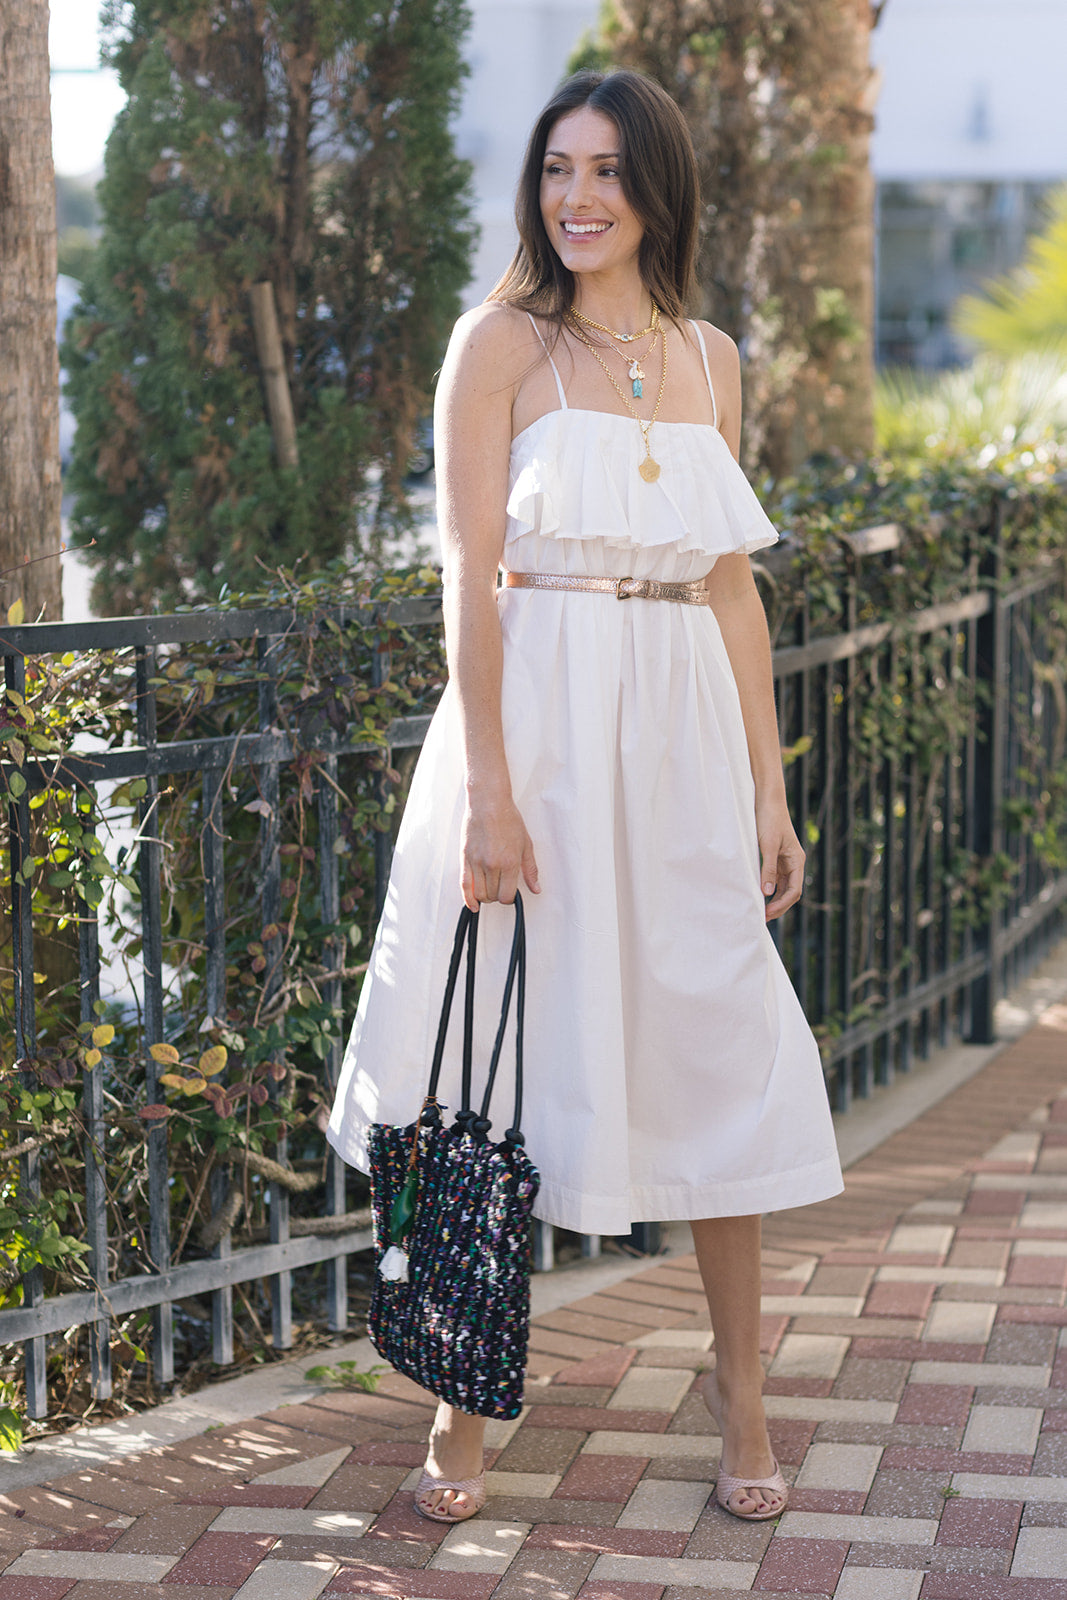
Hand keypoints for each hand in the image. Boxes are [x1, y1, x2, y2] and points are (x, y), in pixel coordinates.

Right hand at [461, 796, 540, 909]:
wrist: (488, 803)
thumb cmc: (508, 819)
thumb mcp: (526, 844)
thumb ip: (530, 870)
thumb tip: (536, 889)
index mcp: (510, 862)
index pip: (507, 895)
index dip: (509, 898)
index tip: (510, 893)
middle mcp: (492, 864)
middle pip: (493, 896)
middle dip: (497, 896)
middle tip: (500, 887)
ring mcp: (477, 862)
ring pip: (479, 893)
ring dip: (485, 896)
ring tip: (490, 889)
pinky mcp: (465, 858)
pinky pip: (464, 885)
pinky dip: (468, 899)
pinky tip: (473, 904)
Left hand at [756, 800, 804, 921]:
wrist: (766, 800)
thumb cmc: (769, 820)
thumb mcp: (768, 845)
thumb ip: (768, 869)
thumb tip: (768, 892)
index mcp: (797, 860)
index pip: (794, 890)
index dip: (781, 904)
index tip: (767, 913)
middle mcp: (794, 863)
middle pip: (790, 892)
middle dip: (778, 906)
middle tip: (762, 918)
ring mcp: (785, 861)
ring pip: (783, 887)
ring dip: (774, 900)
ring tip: (760, 911)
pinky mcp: (776, 857)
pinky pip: (775, 878)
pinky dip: (769, 889)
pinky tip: (758, 895)